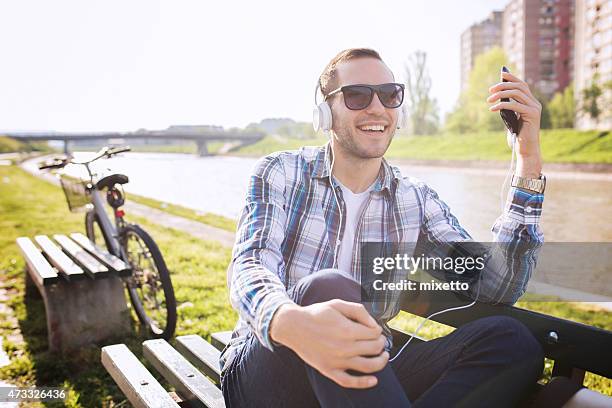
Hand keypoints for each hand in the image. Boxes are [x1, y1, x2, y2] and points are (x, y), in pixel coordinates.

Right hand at [270, 300, 387, 388]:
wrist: (294, 327)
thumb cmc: (316, 314)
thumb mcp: (338, 304)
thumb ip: (359, 311)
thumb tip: (374, 325)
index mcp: (347, 330)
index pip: (375, 333)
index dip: (378, 330)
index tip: (374, 329)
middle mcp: (344, 347)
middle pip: (374, 348)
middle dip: (381, 343)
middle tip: (378, 340)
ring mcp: (337, 361)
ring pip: (369, 366)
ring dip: (381, 361)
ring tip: (383, 356)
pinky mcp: (329, 370)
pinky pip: (350, 382)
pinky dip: (364, 383)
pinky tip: (374, 380)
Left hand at [487, 71, 542, 177]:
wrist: (525, 149)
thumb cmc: (517, 136)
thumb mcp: (510, 119)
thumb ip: (508, 107)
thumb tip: (498, 96)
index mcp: (531, 103)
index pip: (522, 85)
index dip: (512, 78)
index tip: (502, 73)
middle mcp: (535, 103)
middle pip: (519, 87)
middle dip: (503, 85)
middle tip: (490, 90)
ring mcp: (535, 108)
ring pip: (517, 94)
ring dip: (500, 95)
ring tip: (489, 100)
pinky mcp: (532, 115)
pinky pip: (515, 105)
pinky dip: (502, 105)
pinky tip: (492, 109)